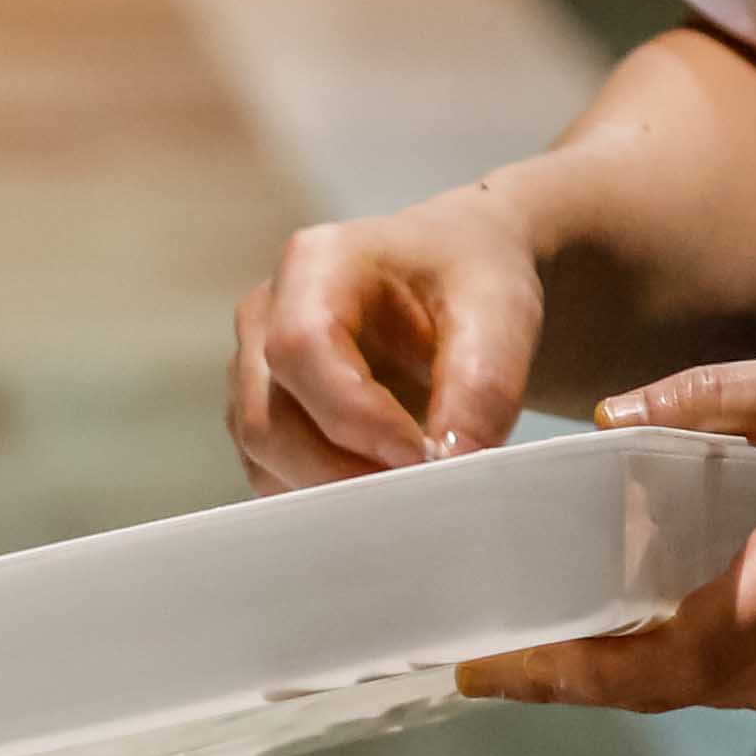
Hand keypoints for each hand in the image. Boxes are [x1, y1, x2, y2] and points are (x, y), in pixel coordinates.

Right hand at [231, 181, 545, 485]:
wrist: (459, 278)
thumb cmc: (469, 278)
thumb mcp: (501, 309)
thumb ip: (485, 380)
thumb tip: (456, 459)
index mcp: (315, 263)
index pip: (301, 349)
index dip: (354, 416)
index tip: (423, 455)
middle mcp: (265, 313)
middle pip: (268, 417)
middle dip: (341, 469)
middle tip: (421, 488)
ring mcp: (255, 365)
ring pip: (263, 453)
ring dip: (331, 488)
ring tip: (408, 487)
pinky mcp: (264, 411)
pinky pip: (270, 471)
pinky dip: (322, 492)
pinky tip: (383, 484)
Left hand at [454, 351, 755, 717]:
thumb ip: (720, 396)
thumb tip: (612, 415)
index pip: (663, 657)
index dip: (569, 670)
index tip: (485, 664)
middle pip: (664, 689)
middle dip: (570, 678)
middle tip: (483, 655)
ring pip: (703, 693)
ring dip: (624, 673)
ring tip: (542, 635)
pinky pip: (745, 687)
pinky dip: (683, 665)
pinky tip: (642, 627)